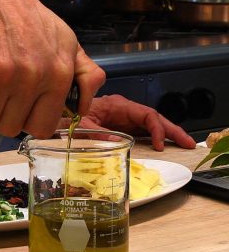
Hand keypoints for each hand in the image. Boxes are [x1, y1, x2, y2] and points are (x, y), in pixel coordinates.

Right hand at [0, 0, 104, 137]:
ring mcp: (3, 73)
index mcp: (59, 74)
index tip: (18, 110)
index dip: (27, 121)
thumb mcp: (67, 41)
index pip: (43, 127)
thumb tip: (82, 109)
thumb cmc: (27, 19)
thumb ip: (84, 74)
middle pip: (12, 127)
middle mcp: (33, 76)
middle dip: (2, 117)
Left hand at [58, 95, 195, 150]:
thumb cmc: (70, 116)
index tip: (159, 144)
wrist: (61, 114)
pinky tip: (164, 146)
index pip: (145, 114)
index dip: (155, 128)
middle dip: (172, 130)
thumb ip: (96, 132)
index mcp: (118, 106)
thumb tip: (117, 143)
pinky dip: (154, 138)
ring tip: (184, 144)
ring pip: (150, 124)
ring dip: (167, 134)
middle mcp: (124, 110)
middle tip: (189, 143)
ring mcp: (124, 118)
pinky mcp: (122, 126)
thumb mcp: (80, 124)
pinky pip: (141, 131)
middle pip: (154, 118)